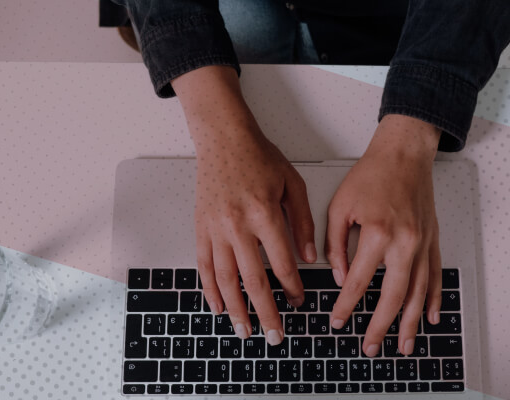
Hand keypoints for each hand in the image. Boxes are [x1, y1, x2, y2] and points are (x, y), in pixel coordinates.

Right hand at [173, 66, 316, 344]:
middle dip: (265, 312)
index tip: (299, 301)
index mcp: (264, 213)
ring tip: (245, 330)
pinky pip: (204, 266)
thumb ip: (302, 221)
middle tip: (274, 334)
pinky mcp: (201, 229)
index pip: (281, 262)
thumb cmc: (259, 157)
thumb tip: (309, 256)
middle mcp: (237, 225)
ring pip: (225, 279)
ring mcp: (215, 229)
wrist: (223, 139)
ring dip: (236, 309)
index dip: (292, 287)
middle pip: (253, 280)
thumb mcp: (293, 184)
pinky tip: (218, 307)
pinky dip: (210, 290)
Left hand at [326, 114, 441, 356]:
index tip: (337, 321)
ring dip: (410, 323)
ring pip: (418, 294)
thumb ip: (335, 244)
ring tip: (404, 346)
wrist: (404, 155)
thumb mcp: (340, 206)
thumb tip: (339, 276)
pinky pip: (435, 277)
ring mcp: (422, 244)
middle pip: (393, 297)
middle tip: (369, 347)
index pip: (358, 282)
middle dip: (380, 327)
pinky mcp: (432, 241)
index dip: (345, 306)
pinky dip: (433, 300)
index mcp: (377, 233)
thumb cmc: (373, 175)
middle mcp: (404, 243)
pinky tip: (429, 317)